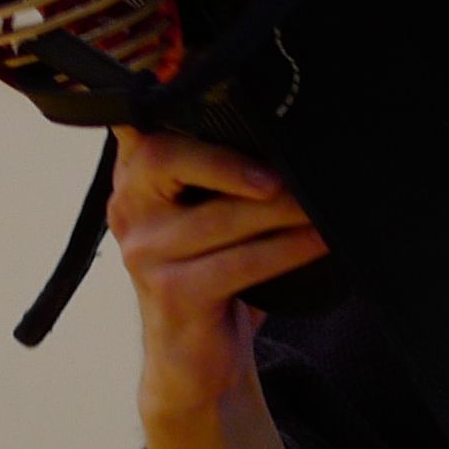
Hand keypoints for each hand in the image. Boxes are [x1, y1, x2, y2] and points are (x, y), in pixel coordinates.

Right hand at [113, 127, 320, 422]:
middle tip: (284, 172)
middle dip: (229, 159)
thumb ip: (216, 172)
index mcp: (134, 181)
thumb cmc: (209, 276)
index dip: (164, 100)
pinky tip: (319, 241)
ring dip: (281, 209)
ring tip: (320, 204)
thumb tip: (285, 129)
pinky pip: (240, 262)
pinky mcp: (173, 293)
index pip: (140, 126)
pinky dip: (287, 250)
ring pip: (219, 216)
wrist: (193, 362)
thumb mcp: (202, 217)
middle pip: (167, 158)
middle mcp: (128, 210)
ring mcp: (144, 254)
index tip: (208, 86)